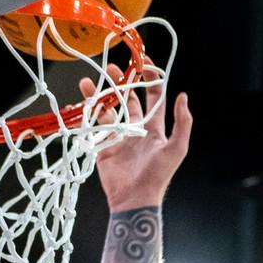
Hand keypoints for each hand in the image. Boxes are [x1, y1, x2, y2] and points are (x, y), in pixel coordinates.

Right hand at [80, 59, 191, 211]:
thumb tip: (183, 96)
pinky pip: (94, 127)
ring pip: (108, 110)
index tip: (143, 62)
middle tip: (111, 68)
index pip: (153, 96)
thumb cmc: (158, 176)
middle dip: (121, 82)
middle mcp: (136, 130)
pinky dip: (86, 115)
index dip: (150, 78)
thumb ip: (182, 123)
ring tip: (88, 82)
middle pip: (128, 99)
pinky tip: (79, 102)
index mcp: (154, 128)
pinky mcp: (103, 148)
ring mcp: (118, 138)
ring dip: (99, 95)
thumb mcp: (177, 148)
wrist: (135, 200)